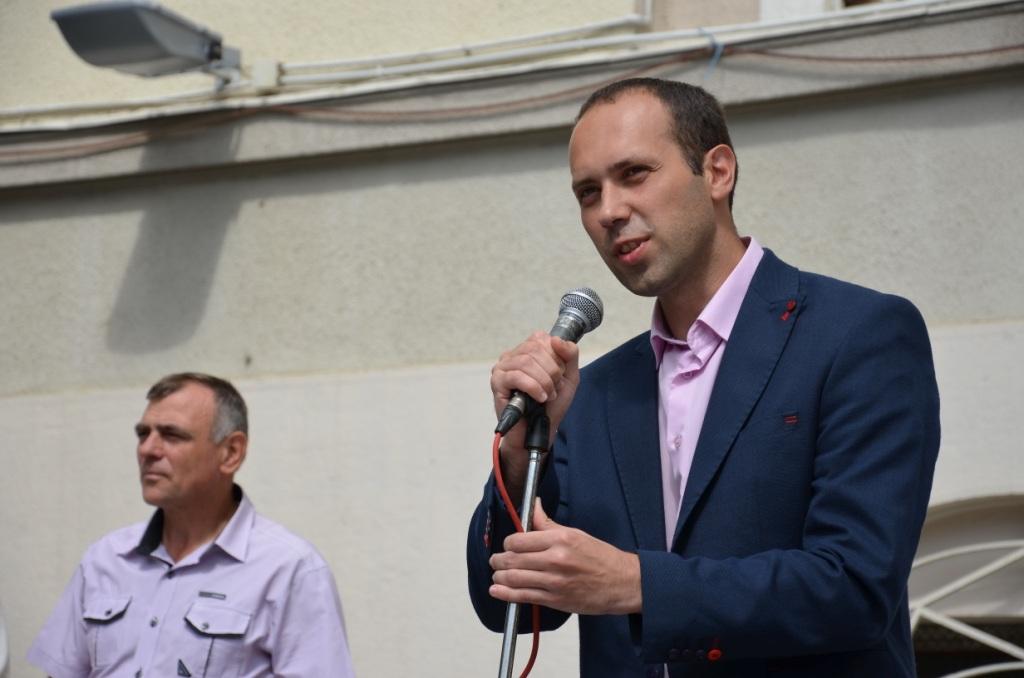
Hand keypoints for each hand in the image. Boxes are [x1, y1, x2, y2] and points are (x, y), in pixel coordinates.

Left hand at [488, 500, 641, 614]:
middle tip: (496, 560)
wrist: (622, 583)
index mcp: (560, 539)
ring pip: (514, 578)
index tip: (509, 545)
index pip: (519, 540)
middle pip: (512, 559)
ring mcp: (554, 582)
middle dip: (499, 560)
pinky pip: (523, 597)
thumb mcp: (575, 534)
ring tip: (497, 574)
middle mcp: (555, 560)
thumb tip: (534, 506)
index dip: (508, 543)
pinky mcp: (555, 600)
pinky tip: (496, 590)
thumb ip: (548, 523)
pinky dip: (505, 594)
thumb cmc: (601, 557)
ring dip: (500, 576)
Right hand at [490, 332, 579, 497]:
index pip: (542, 339)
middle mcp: (512, 355)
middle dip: (552, 371)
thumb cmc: (551, 404)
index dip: (555, 357)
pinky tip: (539, 398)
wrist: (540, 430)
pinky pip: (516, 376)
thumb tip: (556, 339)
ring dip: (544, 381)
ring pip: (527, 362)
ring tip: (547, 395)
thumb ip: (570, 354)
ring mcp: (502, 368)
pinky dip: (533, 387)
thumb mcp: (569, 376)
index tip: (559, 376)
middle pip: (535, 349)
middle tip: (554, 388)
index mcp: (528, 350)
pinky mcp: (497, 383)